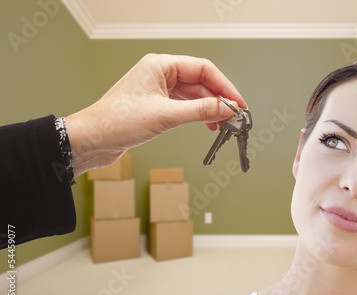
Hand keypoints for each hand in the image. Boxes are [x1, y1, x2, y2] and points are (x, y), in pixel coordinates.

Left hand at [65, 53, 245, 176]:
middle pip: (200, 82)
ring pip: (193, 96)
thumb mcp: (166, 116)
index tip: (238, 103)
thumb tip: (226, 108)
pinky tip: (207, 126)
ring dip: (209, 109)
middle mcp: (160, 74)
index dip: (224, 86)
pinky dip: (197, 116)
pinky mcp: (156, 106)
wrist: (92, 139)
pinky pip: (184, 107)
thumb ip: (200, 111)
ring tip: (223, 124)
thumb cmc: (117, 121)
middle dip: (218, 99)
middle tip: (234, 116)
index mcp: (160, 65)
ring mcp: (158, 90)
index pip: (203, 69)